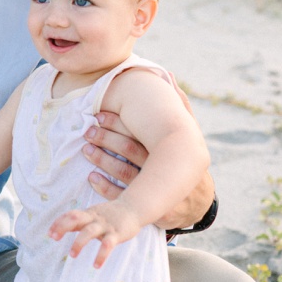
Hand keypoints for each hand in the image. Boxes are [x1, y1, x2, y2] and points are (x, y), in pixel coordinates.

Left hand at [49, 199, 141, 267]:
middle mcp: (94, 218)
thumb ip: (78, 221)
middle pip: (76, 218)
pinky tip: (96, 266)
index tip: (49, 234)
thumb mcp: (93, 214)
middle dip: (63, 226)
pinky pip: (108, 245)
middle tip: (54, 237)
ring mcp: (105, 225)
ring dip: (79, 243)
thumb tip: (59, 227)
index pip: (70, 215)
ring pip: (89, 232)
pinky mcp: (117, 233)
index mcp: (88, 213)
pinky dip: (101, 255)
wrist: (134, 208)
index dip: (58, 223)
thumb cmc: (110, 214)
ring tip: (72, 255)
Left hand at [86, 95, 214, 229]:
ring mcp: (153, 187)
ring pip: (123, 172)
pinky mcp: (146, 205)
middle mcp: (161, 165)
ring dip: (102, 160)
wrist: (195, 200)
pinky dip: (105, 187)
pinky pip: (121, 196)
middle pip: (129, 150)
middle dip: (106, 139)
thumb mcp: (188, 132)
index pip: (138, 132)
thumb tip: (168, 76)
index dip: (117, 123)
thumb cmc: (188, 158)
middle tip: (87, 131)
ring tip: (86, 149)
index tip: (98, 114)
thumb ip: (179, 105)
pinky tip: (92, 177)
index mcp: (169, 146)